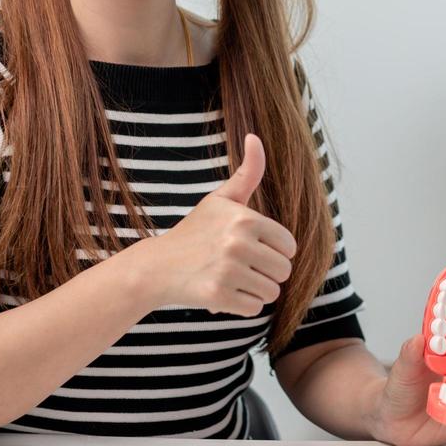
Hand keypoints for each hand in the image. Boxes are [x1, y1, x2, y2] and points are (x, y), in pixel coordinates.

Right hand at [142, 135, 296, 314]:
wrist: (156, 267)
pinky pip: (254, 309)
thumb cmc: (194, 231)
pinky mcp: (218, 296)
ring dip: (256, 290)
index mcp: (245, 218)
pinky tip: (223, 293)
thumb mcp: (220, 199)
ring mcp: (228, 271)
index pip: (289, 246)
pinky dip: (241, 305)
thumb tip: (254, 136)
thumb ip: (247, 172)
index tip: (253, 248)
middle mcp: (238, 243)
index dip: (275, 251)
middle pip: (284, 271)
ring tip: (233, 279)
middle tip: (242, 267)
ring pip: (272, 292)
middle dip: (267, 273)